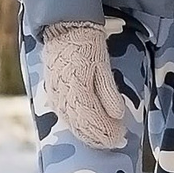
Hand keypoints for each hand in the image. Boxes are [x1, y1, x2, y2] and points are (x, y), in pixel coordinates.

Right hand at [35, 21, 128, 149]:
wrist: (63, 30)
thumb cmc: (88, 44)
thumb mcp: (103, 64)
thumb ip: (109, 92)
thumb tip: (119, 116)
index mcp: (76, 88)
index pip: (92, 118)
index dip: (107, 131)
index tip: (121, 138)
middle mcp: (62, 97)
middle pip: (82, 125)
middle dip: (100, 137)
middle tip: (117, 142)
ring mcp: (55, 97)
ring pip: (72, 124)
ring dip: (89, 135)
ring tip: (105, 141)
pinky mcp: (52, 96)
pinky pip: (65, 118)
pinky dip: (78, 128)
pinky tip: (87, 132)